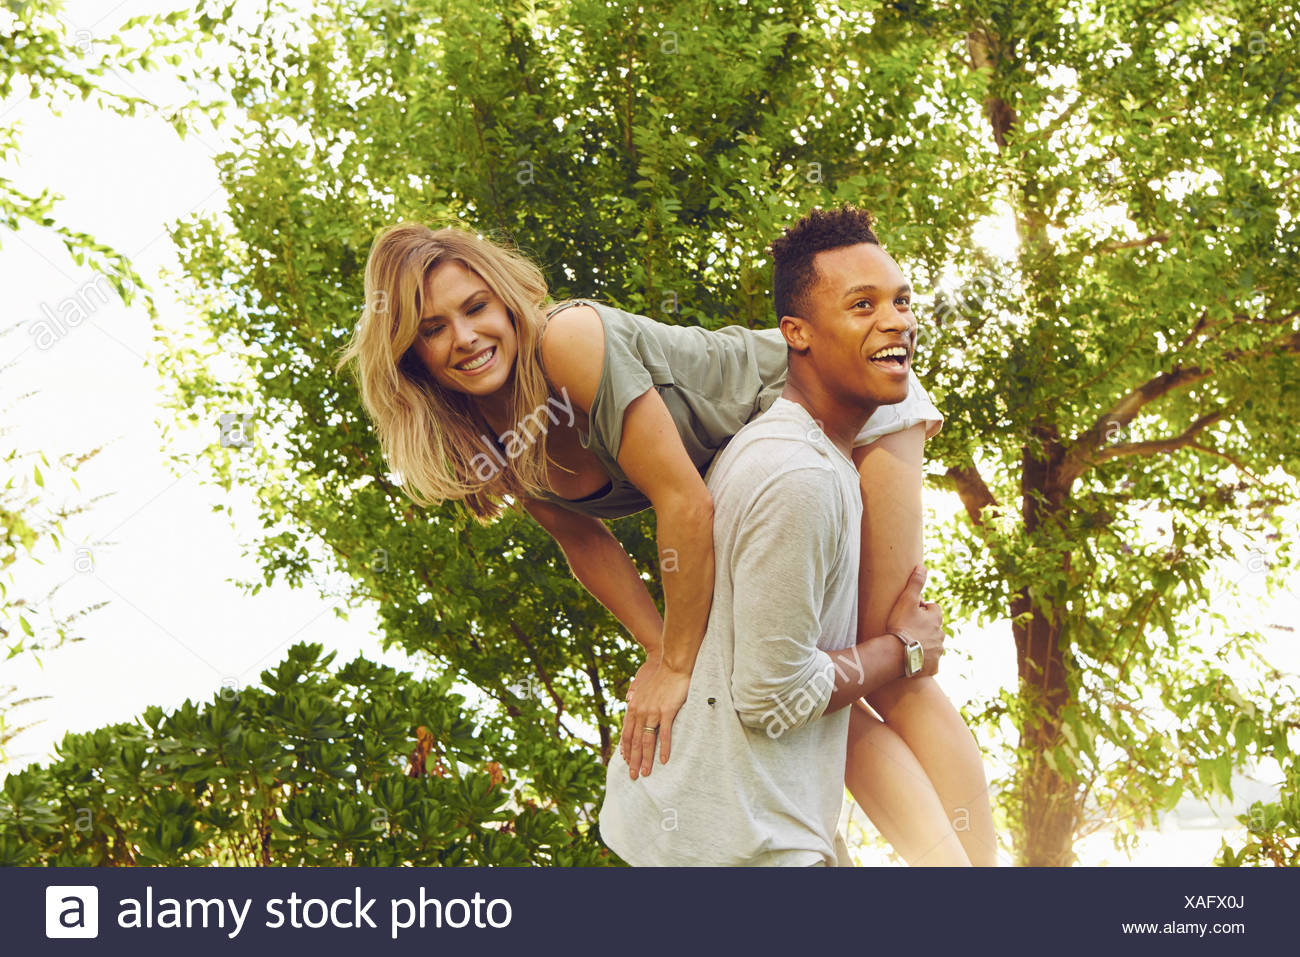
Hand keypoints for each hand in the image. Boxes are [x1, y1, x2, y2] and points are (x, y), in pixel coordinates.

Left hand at [618, 657, 689, 779]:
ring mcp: (652, 712)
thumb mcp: (643, 687)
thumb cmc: (660, 676)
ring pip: (646, 741)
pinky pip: (664, 734)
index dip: (625, 748)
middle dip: (632, 760)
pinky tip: (664, 760)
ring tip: (645, 773)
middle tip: (632, 776)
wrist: (672, 665)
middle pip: (634, 741)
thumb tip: (630, 701)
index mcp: (634, 707)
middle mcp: (640, 712)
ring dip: (645, 759)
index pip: (626, 733)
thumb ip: (636, 698)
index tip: (625, 760)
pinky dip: (664, 749)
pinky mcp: (666, 712)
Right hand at [884, 565, 945, 677]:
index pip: (934, 610)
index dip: (922, 610)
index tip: (910, 613)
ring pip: (933, 645)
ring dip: (924, 644)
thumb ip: (915, 583)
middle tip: (908, 630)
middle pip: (934, 628)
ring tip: (908, 645)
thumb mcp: (907, 601)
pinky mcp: (934, 667)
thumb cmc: (902, 626)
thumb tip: (923, 566)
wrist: (897, 654)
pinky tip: (912, 660)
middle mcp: (941, 635)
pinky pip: (930, 663)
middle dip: (924, 628)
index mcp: (936, 619)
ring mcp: (938, 652)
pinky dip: (924, 661)